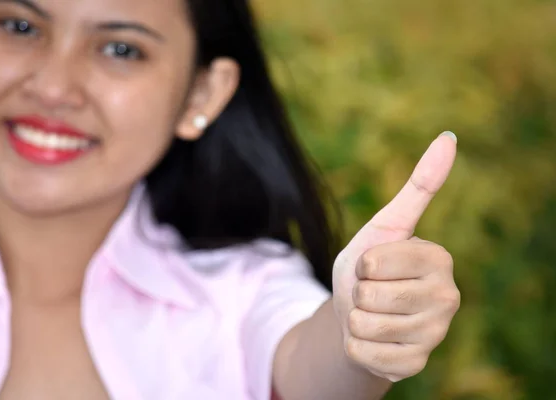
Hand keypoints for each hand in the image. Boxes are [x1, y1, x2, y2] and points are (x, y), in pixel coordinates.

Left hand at [332, 132, 459, 382]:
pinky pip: (364, 353)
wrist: (360, 313)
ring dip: (356, 319)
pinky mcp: (415, 364)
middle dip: (357, 293)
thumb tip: (450, 137)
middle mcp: (447, 299)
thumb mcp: (386, 225)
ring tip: (372, 314)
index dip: (361, 264)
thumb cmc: (370, 266)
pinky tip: (374, 339)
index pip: (374, 262)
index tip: (374, 265)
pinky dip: (357, 345)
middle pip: (369, 295)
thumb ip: (420, 186)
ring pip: (364, 325)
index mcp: (439, 259)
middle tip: (371, 292)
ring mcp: (434, 335)